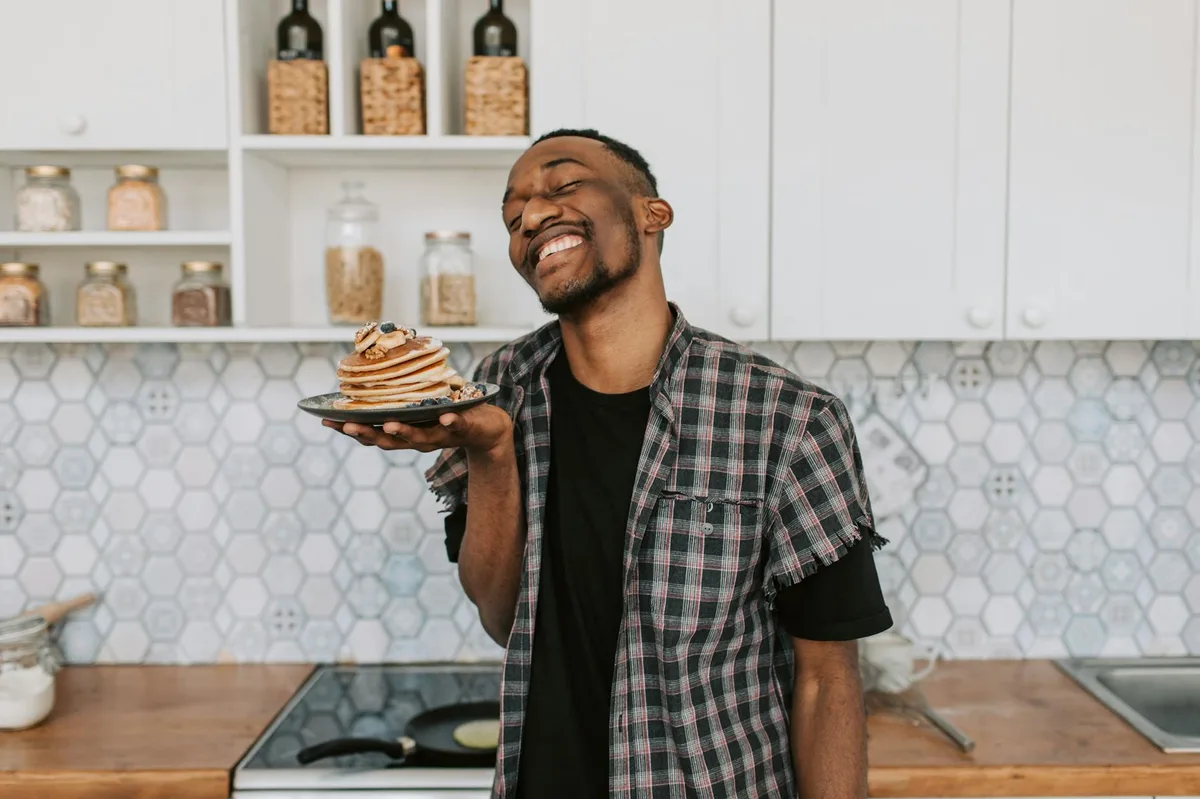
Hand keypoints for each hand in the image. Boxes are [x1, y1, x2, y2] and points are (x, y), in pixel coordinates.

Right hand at [322, 403, 511, 455]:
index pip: (373, 433)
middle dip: (367, 434)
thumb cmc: (447, 410)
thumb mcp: (419, 404)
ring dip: (404, 431)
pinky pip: (457, 424)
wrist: (489, 427)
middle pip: (389, 441)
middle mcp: (418, 438)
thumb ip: (398, 394)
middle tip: (348, 426)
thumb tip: (371, 366)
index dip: (349, 429)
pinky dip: (451, 421)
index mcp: (405, 432)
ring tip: (391, 422)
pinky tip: (446, 415)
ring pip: (420, 437)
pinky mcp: (464, 427)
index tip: (325, 420)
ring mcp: (441, 435)